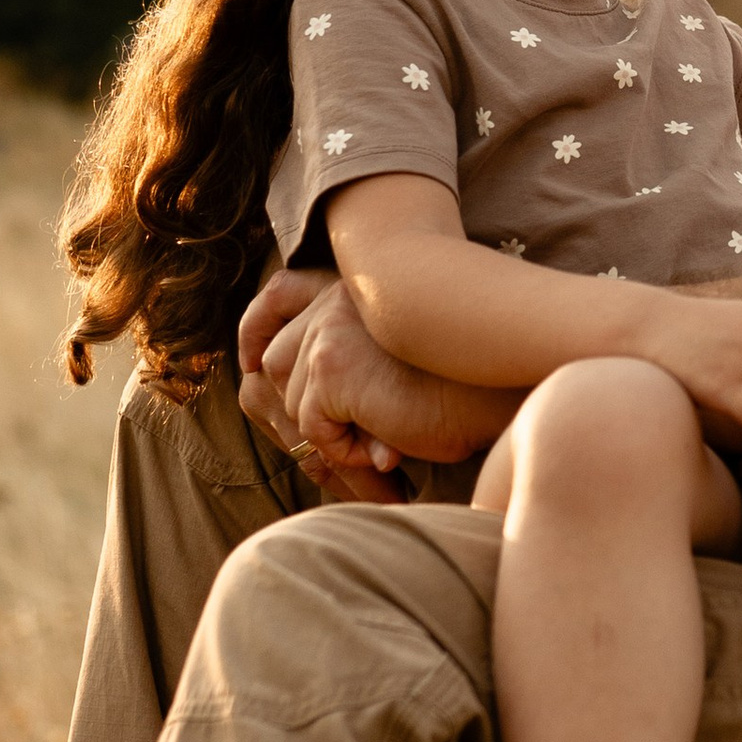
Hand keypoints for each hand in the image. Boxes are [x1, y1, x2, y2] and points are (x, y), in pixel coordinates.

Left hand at [240, 272, 518, 482]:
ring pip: (292, 402)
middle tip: (332, 453)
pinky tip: (380, 450)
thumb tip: (281, 390)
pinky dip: (341, 448)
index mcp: (352, 288)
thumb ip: (347, 365)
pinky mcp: (331, 364)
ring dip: (328, 436)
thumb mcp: (390, 368)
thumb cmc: (458, 390)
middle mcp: (335, 299)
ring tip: (374, 450)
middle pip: (275, 363)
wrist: (493, 391)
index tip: (248, 362)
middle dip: (295, 414)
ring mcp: (329, 330)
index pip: (280, 296)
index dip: (256, 328)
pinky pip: (313, 424)